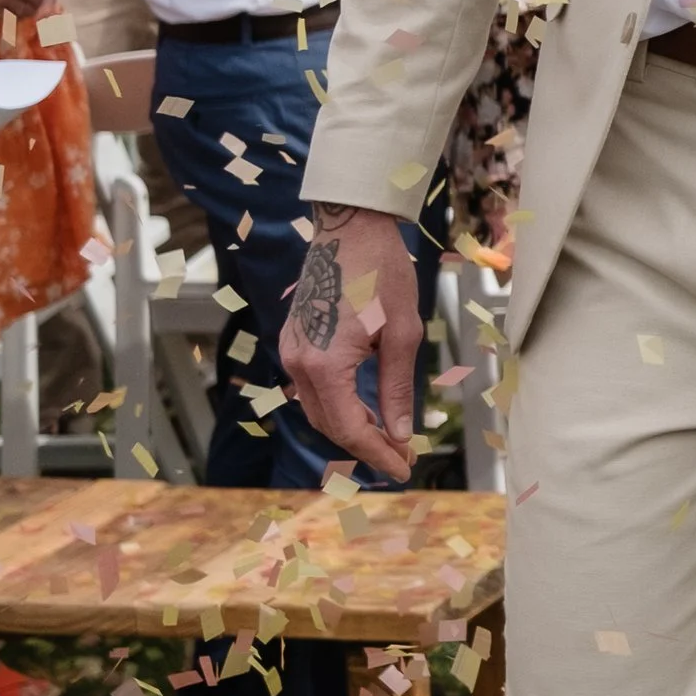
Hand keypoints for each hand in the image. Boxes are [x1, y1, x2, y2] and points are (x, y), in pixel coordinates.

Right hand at [277, 201, 421, 482]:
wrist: (350, 227)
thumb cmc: (382, 273)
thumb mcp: (403, 333)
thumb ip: (397, 389)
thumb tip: (399, 433)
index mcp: (324, 363)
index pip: (349, 428)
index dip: (378, 454)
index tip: (404, 468)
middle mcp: (298, 361)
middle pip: (329, 425)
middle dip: (365, 446)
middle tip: (401, 457)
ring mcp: (291, 349)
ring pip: (318, 409)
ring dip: (351, 426)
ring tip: (389, 437)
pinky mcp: (293, 339)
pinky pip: (312, 386)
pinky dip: (337, 404)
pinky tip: (366, 408)